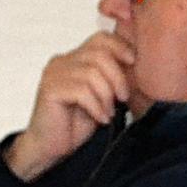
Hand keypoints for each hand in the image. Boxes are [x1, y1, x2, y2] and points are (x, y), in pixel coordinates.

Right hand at [2, 33, 135, 180]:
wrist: (50, 148)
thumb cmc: (75, 123)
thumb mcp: (101, 96)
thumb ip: (112, 78)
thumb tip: (136, 64)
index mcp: (74, 58)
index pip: (100, 38)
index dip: (121, 47)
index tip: (134, 63)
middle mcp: (62, 61)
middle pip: (99, 54)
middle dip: (117, 77)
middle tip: (123, 98)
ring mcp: (54, 73)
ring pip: (92, 72)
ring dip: (107, 95)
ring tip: (108, 112)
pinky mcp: (50, 89)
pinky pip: (82, 91)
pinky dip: (96, 106)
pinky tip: (100, 118)